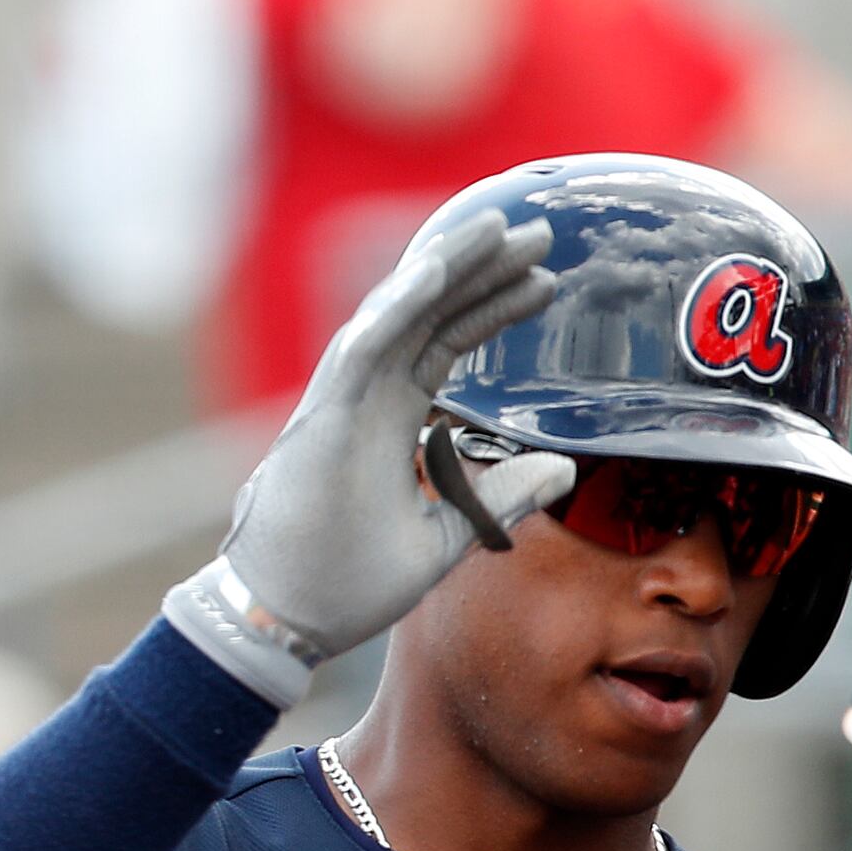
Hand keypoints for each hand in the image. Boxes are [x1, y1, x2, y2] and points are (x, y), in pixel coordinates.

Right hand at [184, 212, 573, 669]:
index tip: (544, 279)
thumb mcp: (448, 536)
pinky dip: (396, 308)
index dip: (492, 306)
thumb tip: (562, 471)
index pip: (447, 341)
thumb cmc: (349, 580)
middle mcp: (367, 397)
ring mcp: (341, 402)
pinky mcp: (322, 420)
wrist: (289, 620)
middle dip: (481, 270)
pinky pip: (362, 350)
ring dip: (444, 268)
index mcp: (391, 415)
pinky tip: (434, 273)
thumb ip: (500, 497)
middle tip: (537, 231)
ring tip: (496, 229)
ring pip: (397, 315)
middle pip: (430, 313)